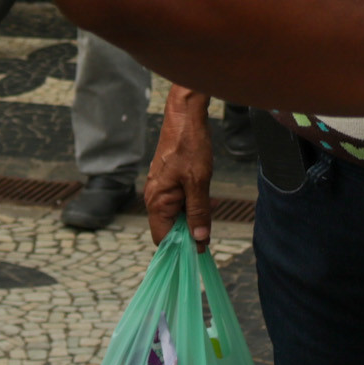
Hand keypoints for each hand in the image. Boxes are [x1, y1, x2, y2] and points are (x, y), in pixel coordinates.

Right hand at [145, 86, 215, 247]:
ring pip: (175, 215)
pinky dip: (190, 205)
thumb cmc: (190, 145)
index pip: (162, 238)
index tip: (200, 250)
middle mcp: (154, 197)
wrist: (185, 114)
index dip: (181, 247)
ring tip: (208, 211)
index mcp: (157, 200)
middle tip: (209, 230)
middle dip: (188, 232)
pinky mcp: (168, 181)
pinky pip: (177, 202)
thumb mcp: (198, 181)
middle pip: (169, 228)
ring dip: (191, 218)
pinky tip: (204, 199)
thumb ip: (198, 212)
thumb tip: (200, 240)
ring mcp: (160, 188)